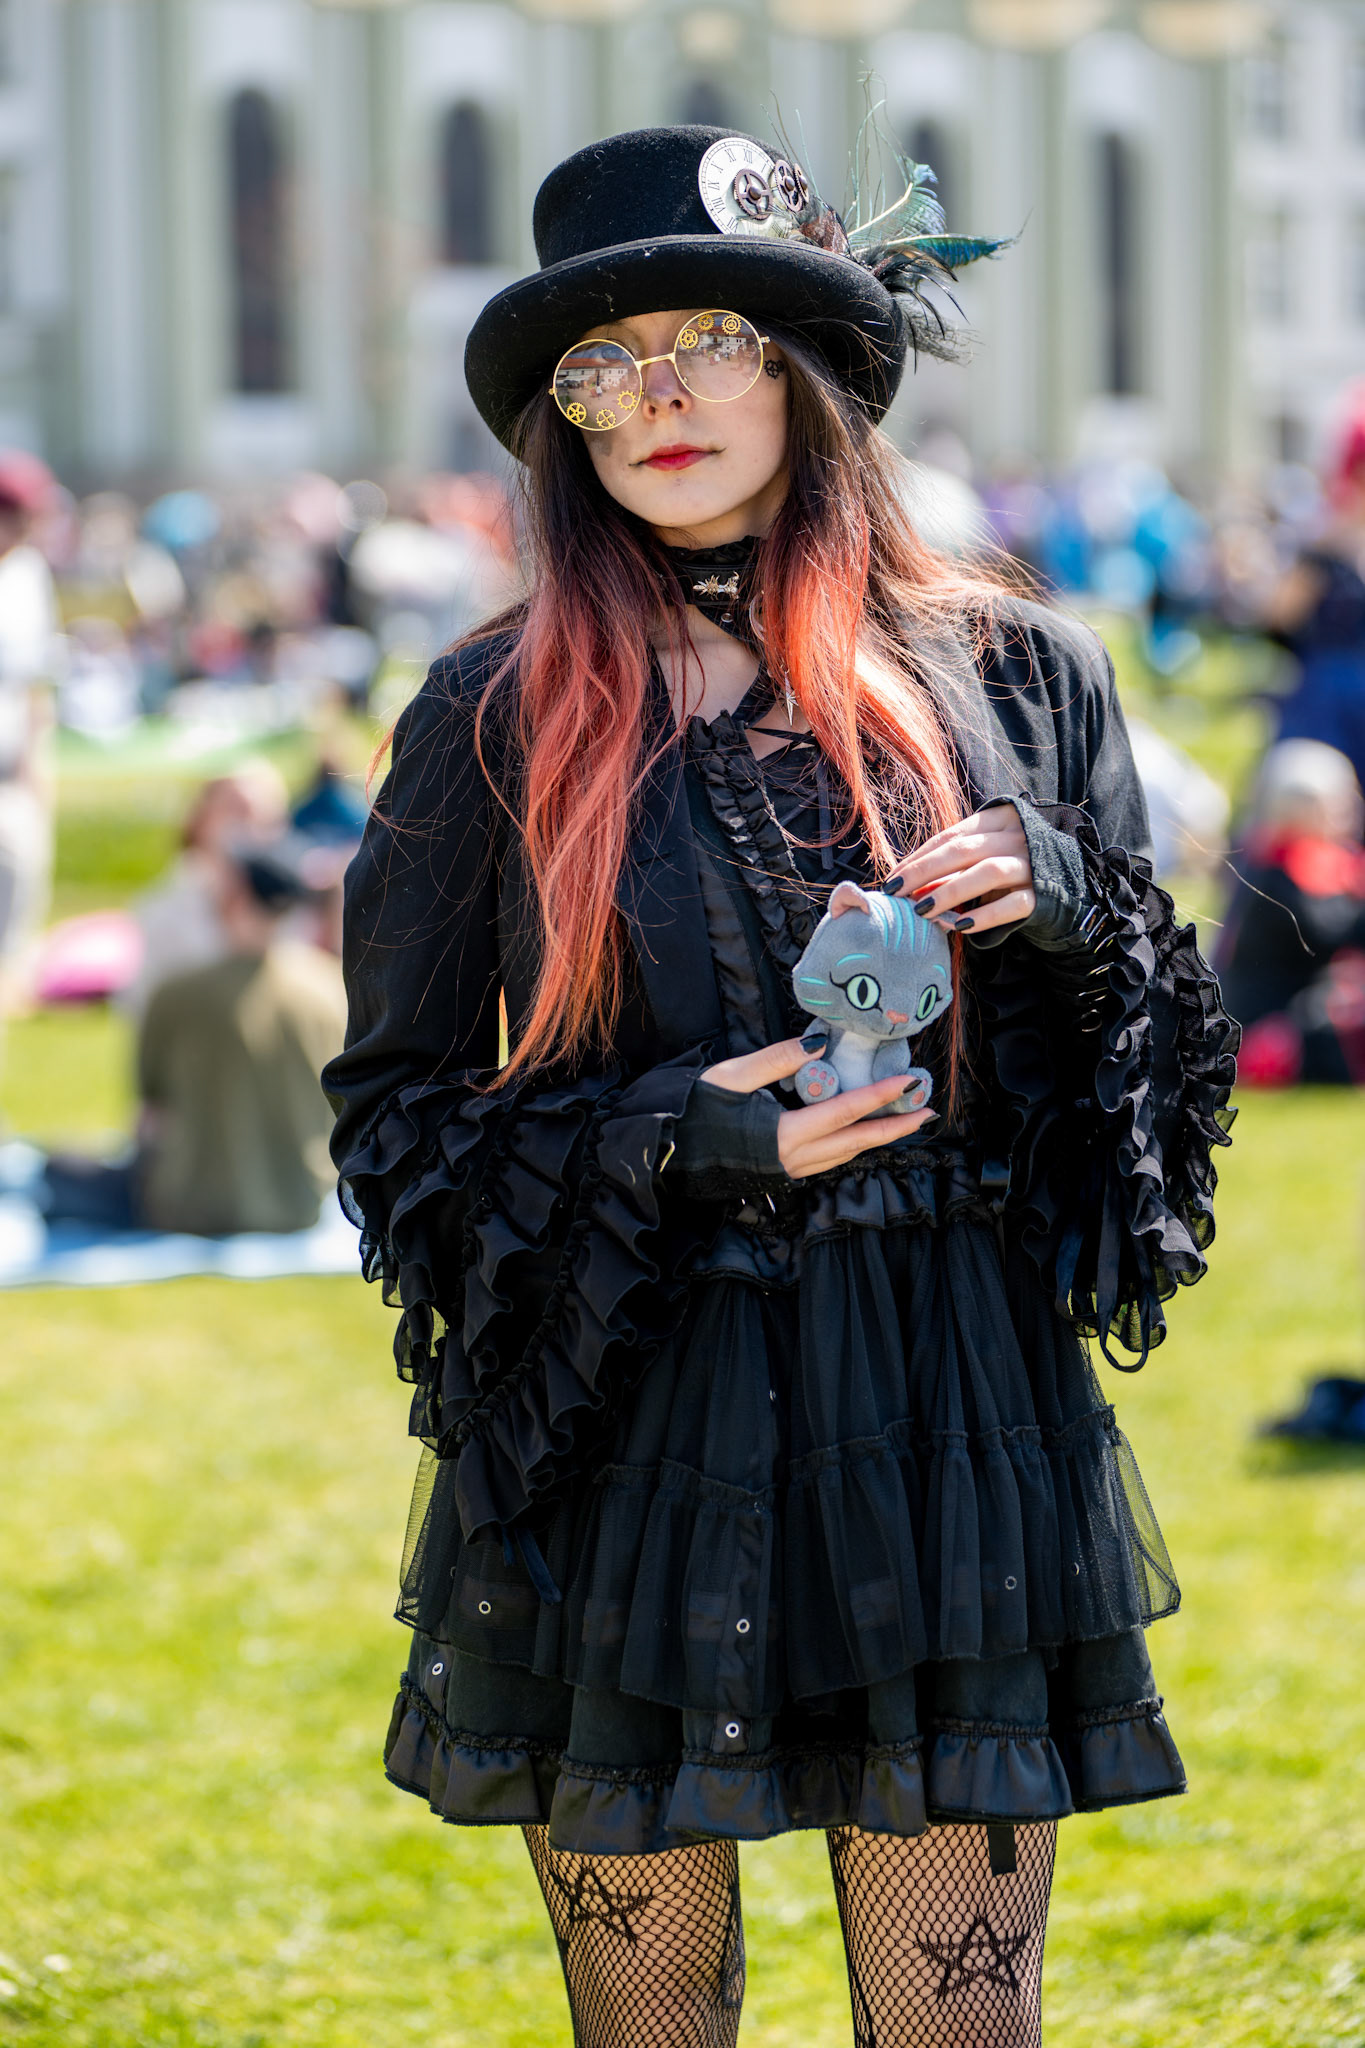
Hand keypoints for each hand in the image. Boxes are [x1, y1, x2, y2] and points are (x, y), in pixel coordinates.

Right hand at [701, 1038, 935, 1180]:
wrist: (668, 1151)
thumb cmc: (696, 1110)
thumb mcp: (733, 1076)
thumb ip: (778, 1059)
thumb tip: (819, 1044)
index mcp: (784, 1136)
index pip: (844, 1113)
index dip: (879, 1097)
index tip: (908, 1083)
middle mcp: (794, 1160)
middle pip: (856, 1143)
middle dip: (895, 1128)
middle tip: (928, 1113)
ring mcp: (790, 1171)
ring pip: (845, 1156)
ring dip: (878, 1139)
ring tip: (906, 1122)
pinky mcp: (784, 1172)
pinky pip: (829, 1160)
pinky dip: (853, 1145)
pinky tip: (864, 1134)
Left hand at [884, 804, 1035, 936]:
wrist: (1064, 887)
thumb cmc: (1011, 872)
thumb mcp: (981, 862)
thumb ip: (950, 870)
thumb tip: (908, 887)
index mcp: (999, 820)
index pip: (951, 836)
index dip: (919, 858)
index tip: (893, 879)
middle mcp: (1017, 838)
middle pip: (964, 850)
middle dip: (924, 871)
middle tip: (897, 893)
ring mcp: (1032, 865)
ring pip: (988, 872)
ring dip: (951, 892)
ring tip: (923, 911)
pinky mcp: (1043, 894)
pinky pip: (1012, 904)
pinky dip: (984, 916)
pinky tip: (961, 926)